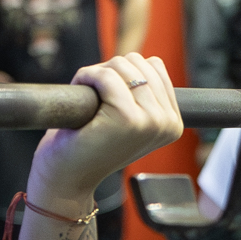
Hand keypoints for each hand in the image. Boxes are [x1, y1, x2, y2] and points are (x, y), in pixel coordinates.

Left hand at [27, 54, 182, 208]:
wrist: (67, 178)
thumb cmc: (90, 145)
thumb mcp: (129, 119)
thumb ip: (144, 95)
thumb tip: (144, 61)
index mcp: (173, 122)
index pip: (155, 67)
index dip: (124, 72)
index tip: (109, 96)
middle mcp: (168, 123)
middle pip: (139, 62)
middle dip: (110, 71)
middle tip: (95, 97)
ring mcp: (151, 121)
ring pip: (122, 65)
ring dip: (96, 74)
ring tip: (89, 98)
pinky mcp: (127, 118)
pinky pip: (106, 76)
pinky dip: (86, 77)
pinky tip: (80, 92)